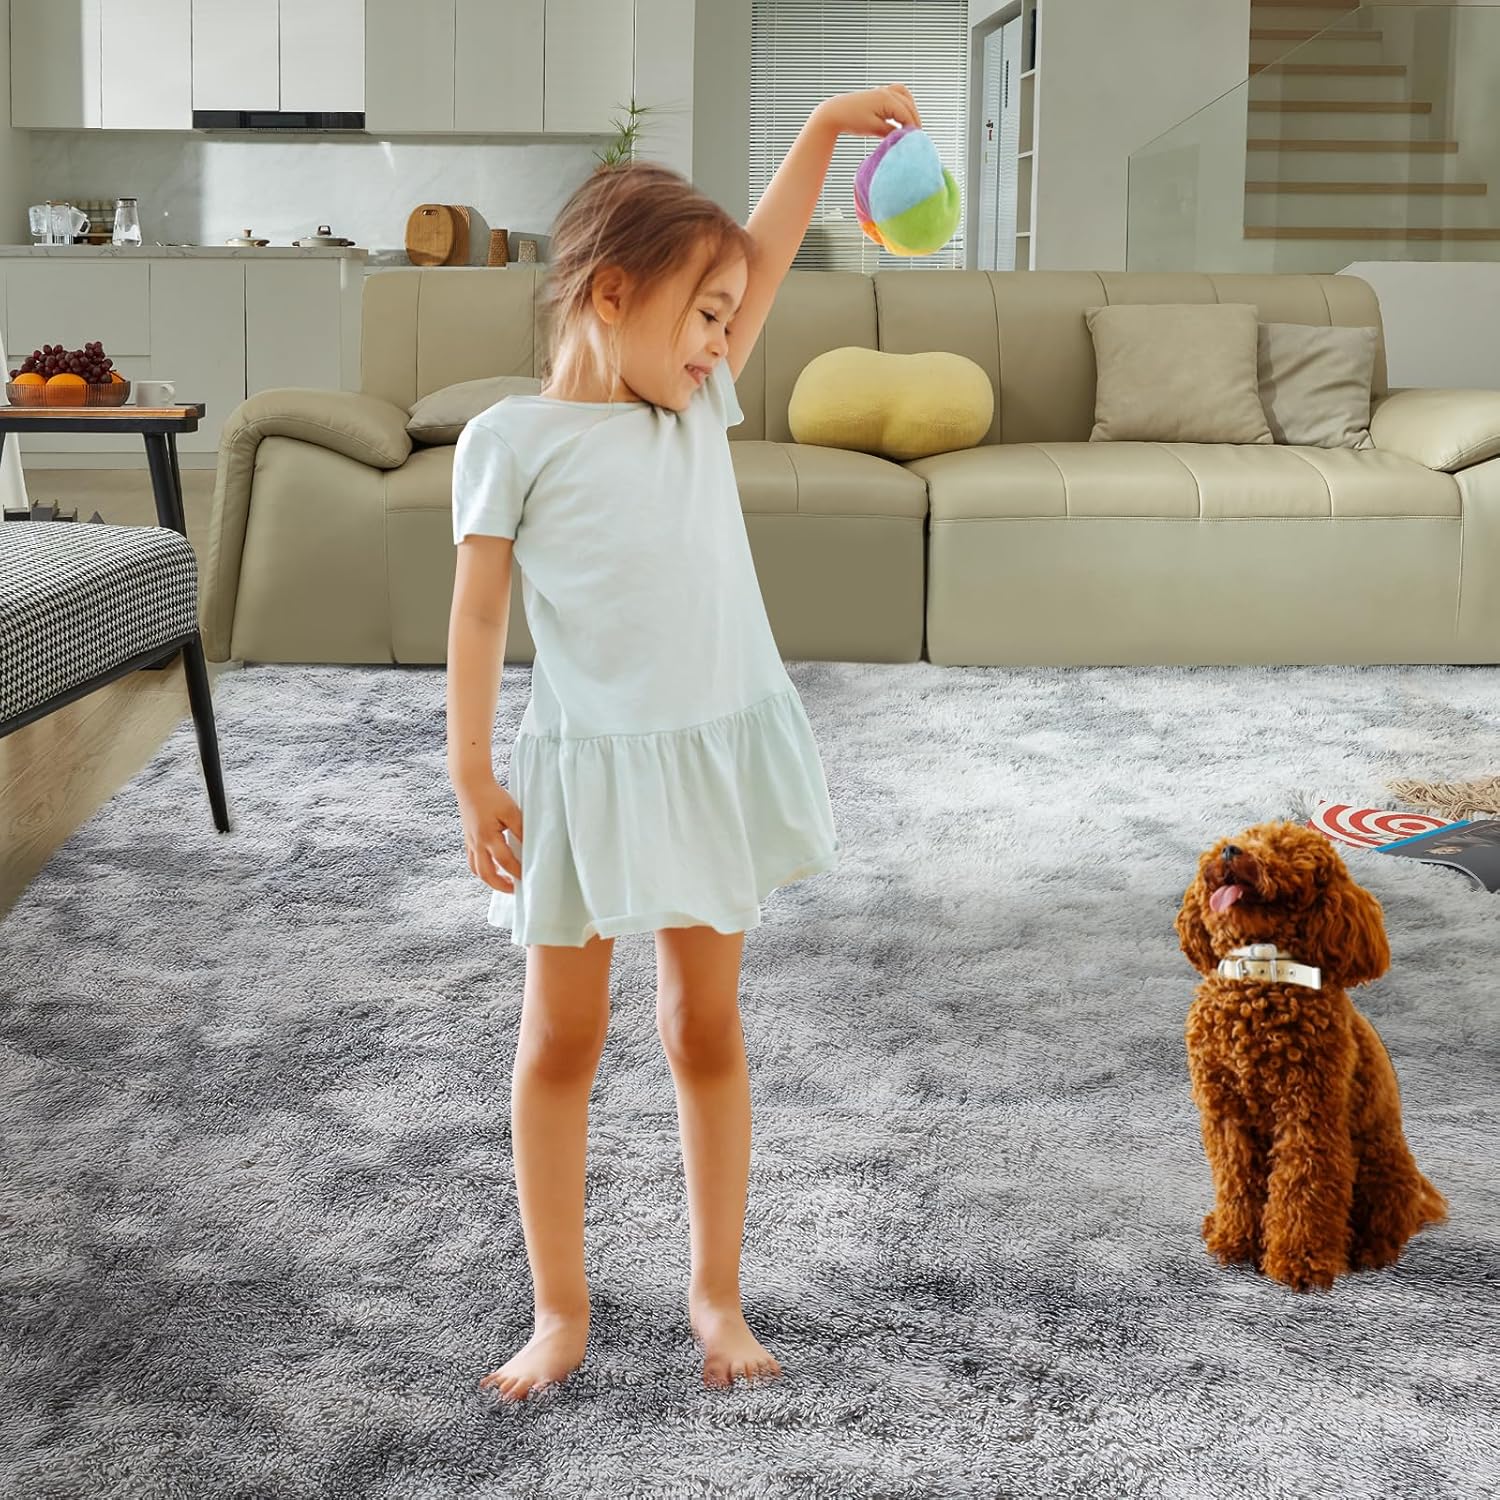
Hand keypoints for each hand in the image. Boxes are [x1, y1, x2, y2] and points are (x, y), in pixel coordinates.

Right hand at [453, 771, 523, 893]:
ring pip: (476, 870)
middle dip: (500, 885)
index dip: (518, 872)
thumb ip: (521, 830)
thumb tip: (531, 846)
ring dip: (489, 879)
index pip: (505, 862)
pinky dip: (481, 868)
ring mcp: (469, 842)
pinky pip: (472, 860)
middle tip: (514, 890)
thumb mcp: (511, 811)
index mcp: (488, 837)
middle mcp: (476, 843)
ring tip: (503, 882)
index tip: (529, 878)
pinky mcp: (467, 839)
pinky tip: (492, 867)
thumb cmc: (492, 796)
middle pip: (486, 874)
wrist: (470, 784)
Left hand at [813, 86, 921, 139]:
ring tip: (911, 126)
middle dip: (914, 120)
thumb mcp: (873, 129)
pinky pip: (899, 94)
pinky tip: (903, 115)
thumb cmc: (851, 120)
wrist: (835, 112)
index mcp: (886, 98)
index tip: (916, 140)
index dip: (912, 128)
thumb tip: (903, 136)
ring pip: (906, 97)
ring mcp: (884, 90)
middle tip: (916, 136)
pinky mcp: (880, 93)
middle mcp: (887, 92)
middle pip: (909, 105)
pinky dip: (904, 103)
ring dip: (911, 110)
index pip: (906, 114)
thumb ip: (890, 132)